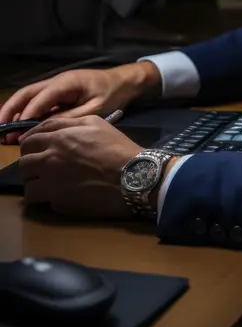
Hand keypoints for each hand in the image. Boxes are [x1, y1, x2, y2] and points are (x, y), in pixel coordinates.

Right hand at [0, 61, 160, 144]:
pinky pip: (38, 102)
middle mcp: (57, 81)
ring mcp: (57, 86)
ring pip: (29, 97)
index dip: (27, 114)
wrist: (125, 82)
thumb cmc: (112, 94)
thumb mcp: (94, 109)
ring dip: (16, 112)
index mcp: (66, 82)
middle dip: (11, 110)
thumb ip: (70, 118)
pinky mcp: (59, 93)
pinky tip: (20, 127)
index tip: (15, 131)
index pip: (40, 97)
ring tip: (4, 130)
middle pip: (27, 94)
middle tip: (0, 127)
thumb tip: (45, 129)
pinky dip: (27, 113)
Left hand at [18, 115, 142, 218]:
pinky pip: (43, 201)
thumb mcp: (95, 123)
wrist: (134, 177)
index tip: (35, 149)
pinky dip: (49, 199)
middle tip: (40, 168)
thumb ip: (67, 122)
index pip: (29, 140)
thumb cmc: (117, 148)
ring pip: (27, 186)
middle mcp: (49, 160)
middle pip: (23, 163)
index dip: (30, 144)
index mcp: (58, 138)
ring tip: (47, 184)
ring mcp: (52, 184)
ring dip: (35, 184)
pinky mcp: (59, 204)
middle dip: (29, 165)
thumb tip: (47, 130)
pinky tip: (63, 195)